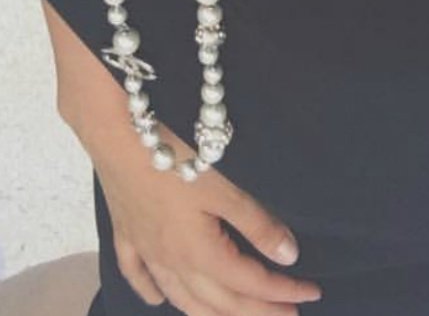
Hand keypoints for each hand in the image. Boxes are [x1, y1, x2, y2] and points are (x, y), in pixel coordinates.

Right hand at [90, 110, 324, 313]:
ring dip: (212, 313)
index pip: (249, 283)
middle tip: (288, 312)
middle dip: (257, 311)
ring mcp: (144, 249)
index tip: (311, 292)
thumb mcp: (223, 185)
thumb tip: (288, 257)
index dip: (282, 290)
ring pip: (181, 298)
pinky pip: (138, 274)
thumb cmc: (175, 154)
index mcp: (199, 253)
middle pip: (219, 302)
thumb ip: (255, 223)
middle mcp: (171, 261)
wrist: (117, 129)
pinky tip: (159, 299)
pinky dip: (151, 292)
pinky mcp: (125, 233)